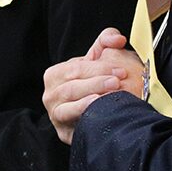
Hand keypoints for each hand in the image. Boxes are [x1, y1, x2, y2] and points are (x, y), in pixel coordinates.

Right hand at [43, 28, 144, 144]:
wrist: (91, 117)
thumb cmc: (92, 85)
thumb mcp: (95, 61)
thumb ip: (105, 42)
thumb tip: (118, 39)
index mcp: (55, 74)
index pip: (77, 68)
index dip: (100, 68)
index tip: (121, 70)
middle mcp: (50, 94)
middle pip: (73, 85)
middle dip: (97, 82)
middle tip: (118, 81)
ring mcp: (55, 113)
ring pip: (69, 101)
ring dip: (91, 95)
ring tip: (110, 93)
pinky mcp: (62, 131)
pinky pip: (68, 118)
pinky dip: (81, 110)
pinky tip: (95, 106)